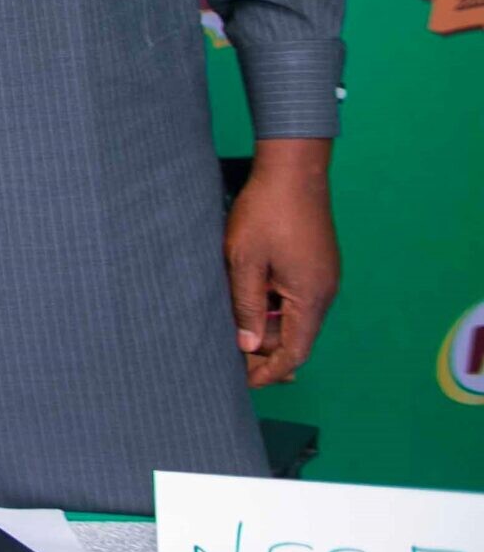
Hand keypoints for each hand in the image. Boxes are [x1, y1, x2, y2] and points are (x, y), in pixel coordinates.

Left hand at [225, 139, 339, 387]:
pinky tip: (245, 297)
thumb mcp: (244, 262)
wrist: (293, 168)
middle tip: (228, 358)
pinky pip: (294, 295)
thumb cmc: (266, 211)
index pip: (295, 352)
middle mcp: (324, 292)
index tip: (245, 383)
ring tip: (229, 327)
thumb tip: (246, 346)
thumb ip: (245, 306)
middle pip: (294, 336)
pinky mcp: (315, 263)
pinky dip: (271, 304)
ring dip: (264, 323)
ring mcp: (322, 276)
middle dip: (263, 349)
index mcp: (311, 298)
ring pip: (292, 315)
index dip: (270, 371)